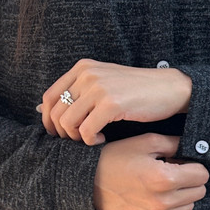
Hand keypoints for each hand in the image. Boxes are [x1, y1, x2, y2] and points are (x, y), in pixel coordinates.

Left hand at [39, 58, 191, 144]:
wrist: (169, 88)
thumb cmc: (135, 90)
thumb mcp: (102, 83)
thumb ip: (75, 93)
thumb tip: (41, 110)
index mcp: (82, 68)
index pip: (49, 97)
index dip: (48, 120)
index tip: (59, 134)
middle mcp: (87, 74)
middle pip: (56, 112)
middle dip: (62, 133)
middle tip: (78, 140)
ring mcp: (99, 88)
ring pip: (68, 124)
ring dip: (77, 138)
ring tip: (92, 138)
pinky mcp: (111, 103)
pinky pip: (86, 131)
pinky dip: (91, 141)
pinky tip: (102, 139)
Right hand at [93, 133, 208, 209]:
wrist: (86, 181)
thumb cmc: (117, 157)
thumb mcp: (146, 142)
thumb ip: (176, 143)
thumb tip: (196, 146)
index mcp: (164, 179)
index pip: (202, 175)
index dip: (194, 165)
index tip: (180, 162)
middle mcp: (161, 203)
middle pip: (198, 193)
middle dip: (189, 181)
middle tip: (170, 171)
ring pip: (187, 208)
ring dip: (179, 196)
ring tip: (159, 184)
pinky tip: (150, 197)